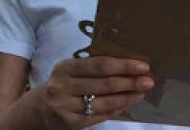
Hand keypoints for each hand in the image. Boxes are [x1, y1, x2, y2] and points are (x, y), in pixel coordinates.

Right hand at [39, 56, 154, 128]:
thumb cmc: (65, 84)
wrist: (40, 109)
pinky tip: (126, 105)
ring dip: (127, 98)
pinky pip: (100, 116)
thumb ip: (95, 66)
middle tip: (148, 81)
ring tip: (141, 93)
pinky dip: (116, 110)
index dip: (124, 65)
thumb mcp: (73, 70)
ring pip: (105, 102)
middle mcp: (62, 86)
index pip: (100, 65)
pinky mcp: (71, 123)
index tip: (143, 66)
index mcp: (65, 67)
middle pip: (105, 84)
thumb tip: (131, 65)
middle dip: (130, 82)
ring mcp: (65, 107)